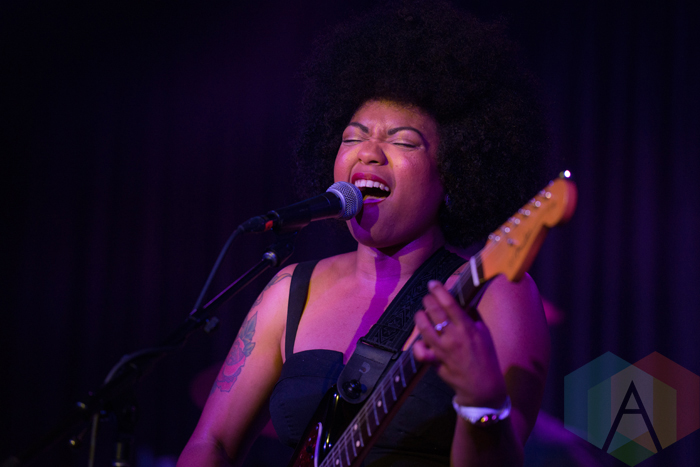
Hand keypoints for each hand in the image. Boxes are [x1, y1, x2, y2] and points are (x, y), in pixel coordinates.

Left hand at [413, 280, 507, 408]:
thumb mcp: (484, 332)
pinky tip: (420, 340)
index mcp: (467, 328)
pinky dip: (417, 345)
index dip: (438, 290)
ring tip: (421, 314)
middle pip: (434, 312)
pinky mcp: (436, 363)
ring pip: (423, 328)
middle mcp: (453, 337)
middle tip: (427, 297)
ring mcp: (443, 350)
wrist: (483, 386)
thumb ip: (473, 315)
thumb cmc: (486, 357)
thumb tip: (463, 300)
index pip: (449, 303)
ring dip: (420, 317)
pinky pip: (420, 353)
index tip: (432, 283)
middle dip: (427, 300)